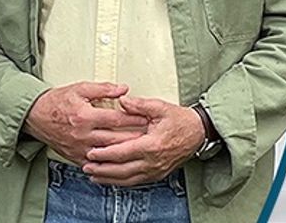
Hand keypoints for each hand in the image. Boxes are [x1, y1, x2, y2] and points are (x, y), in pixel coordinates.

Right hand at [23, 82, 148, 164]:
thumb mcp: (81, 88)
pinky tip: (122, 161)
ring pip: (107, 153)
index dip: (134, 119)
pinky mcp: (74, 156)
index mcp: (85, 116)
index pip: (116, 119)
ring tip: (141, 148)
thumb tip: (124, 89)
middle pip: (115, 139)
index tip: (148, 119)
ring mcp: (78, 148)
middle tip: (151, 136)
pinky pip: (95, 163)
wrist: (35, 116)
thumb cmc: (58, 101)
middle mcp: (82, 134)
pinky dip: (109, 163)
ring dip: (125, 151)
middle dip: (135, 138)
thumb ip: (104, 89)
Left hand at [82, 96, 204, 185]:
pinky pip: (135, 182)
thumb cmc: (181, 121)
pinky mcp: (158, 174)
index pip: (122, 152)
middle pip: (121, 170)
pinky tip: (112, 179)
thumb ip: (140, 105)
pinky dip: (120, 182)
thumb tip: (122, 101)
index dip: (104, 154)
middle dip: (101, 169)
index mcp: (152, 144)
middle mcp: (153, 161)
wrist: (198, 132)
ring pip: (126, 179)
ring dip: (108, 178)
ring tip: (94, 175)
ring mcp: (156, 170)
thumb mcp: (161, 108)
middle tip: (87, 166)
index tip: (91, 152)